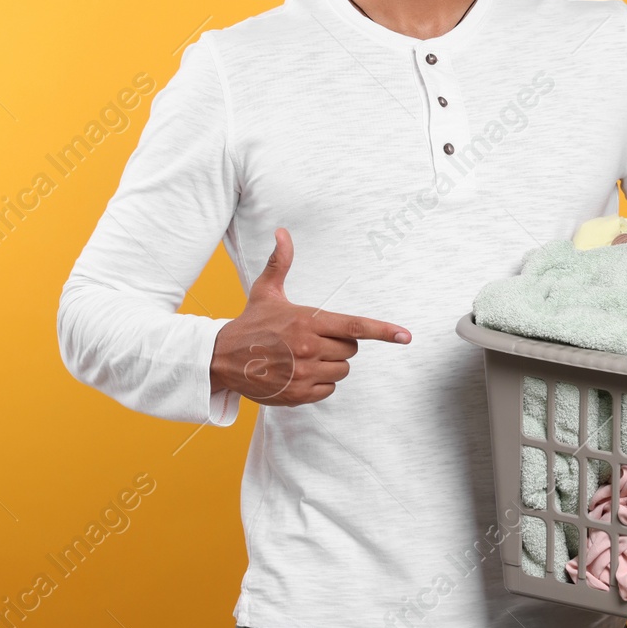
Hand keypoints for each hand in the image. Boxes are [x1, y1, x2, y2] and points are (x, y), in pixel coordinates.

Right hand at [211, 227, 411, 405]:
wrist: (221, 358)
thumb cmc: (250, 323)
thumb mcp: (266, 291)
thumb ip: (280, 262)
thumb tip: (282, 232)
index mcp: (308, 321)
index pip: (355, 326)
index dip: (383, 331)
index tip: (405, 335)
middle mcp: (309, 349)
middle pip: (350, 350)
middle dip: (338, 344)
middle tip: (313, 340)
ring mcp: (305, 374)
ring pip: (341, 371)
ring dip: (330, 365)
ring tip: (303, 357)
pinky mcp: (299, 395)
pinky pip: (329, 390)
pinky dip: (320, 384)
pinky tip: (299, 373)